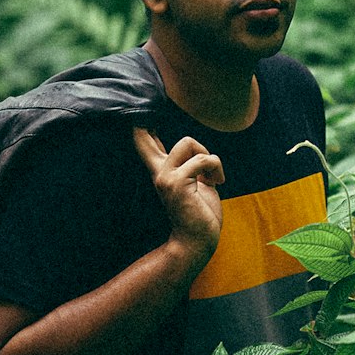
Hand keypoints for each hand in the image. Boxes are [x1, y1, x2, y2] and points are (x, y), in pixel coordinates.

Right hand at [132, 128, 223, 260]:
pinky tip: (218, 182)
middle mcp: (158, 172)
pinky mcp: (177, 184)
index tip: (136, 112)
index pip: (143, 142)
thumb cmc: (200, 214)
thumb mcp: (196, 183)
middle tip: (195, 159)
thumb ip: (190, 165)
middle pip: (146, 136)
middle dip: (155, 128)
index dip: (138, 124)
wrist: (197, 242)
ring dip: (208, 157)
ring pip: (187, 142)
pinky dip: (217, 168)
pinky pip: (203, 159)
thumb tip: (192, 147)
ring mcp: (165, 178)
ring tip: (214, 176)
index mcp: (161, 171)